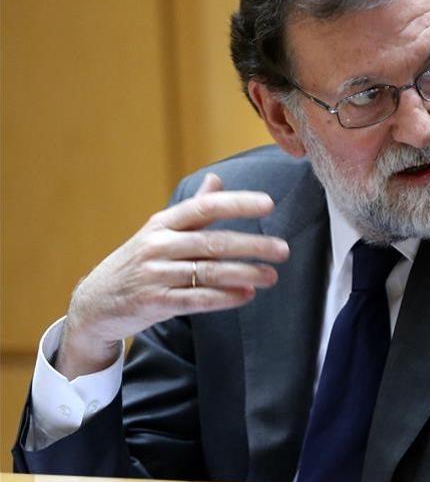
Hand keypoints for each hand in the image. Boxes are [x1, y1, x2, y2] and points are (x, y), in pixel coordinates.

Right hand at [58, 173, 289, 377]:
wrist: (94, 302)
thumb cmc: (138, 261)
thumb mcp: (159, 231)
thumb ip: (193, 209)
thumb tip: (217, 180)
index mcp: (162, 223)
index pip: (203, 208)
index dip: (236, 203)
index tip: (268, 203)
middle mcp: (157, 246)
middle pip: (211, 243)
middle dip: (251, 245)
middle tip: (283, 250)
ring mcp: (154, 274)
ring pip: (207, 272)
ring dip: (244, 274)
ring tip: (271, 276)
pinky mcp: (153, 302)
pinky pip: (195, 299)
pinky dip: (223, 298)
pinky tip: (246, 296)